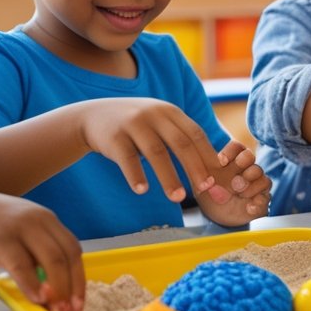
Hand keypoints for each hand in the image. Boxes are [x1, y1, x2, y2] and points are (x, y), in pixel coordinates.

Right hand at [0, 191, 83, 310]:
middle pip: (67, 255)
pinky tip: (36, 298)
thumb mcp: (23, 232)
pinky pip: (22, 265)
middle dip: (72, 286)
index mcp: (48, 220)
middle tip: (70, 310)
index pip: (73, 250)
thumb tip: (52, 288)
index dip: (79, 277)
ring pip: (51, 260)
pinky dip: (32, 284)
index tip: (79, 301)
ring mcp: (22, 229)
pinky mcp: (2, 240)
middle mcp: (40, 221)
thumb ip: (38, 253)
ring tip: (56, 308)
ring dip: (57, 288)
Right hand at [74, 98, 226, 202]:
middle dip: (195, 167)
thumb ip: (182, 138)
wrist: (93, 116)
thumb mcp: (160, 123)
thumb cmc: (136, 126)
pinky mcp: (114, 136)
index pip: (195, 134)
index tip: (216, 178)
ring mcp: (133, 124)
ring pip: (156, 152)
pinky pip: (127, 158)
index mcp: (170, 112)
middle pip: (180, 143)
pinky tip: (142, 190)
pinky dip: (136, 175)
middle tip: (205, 190)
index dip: (208, 156)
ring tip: (178, 198)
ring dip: (169, 176)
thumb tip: (213, 167)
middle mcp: (154, 115)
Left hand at [194, 142, 272, 225]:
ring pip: (260, 173)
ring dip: (250, 185)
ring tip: (240, 195)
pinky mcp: (263, 198)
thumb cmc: (212, 198)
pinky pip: (266, 194)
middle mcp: (245, 169)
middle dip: (243, 164)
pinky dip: (258, 201)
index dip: (231, 151)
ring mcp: (255, 183)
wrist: (221, 219)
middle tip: (234, 180)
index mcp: (230, 162)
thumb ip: (201, 179)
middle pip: (249, 156)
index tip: (222, 162)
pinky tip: (249, 207)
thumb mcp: (201, 187)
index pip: (236, 147)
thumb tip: (206, 180)